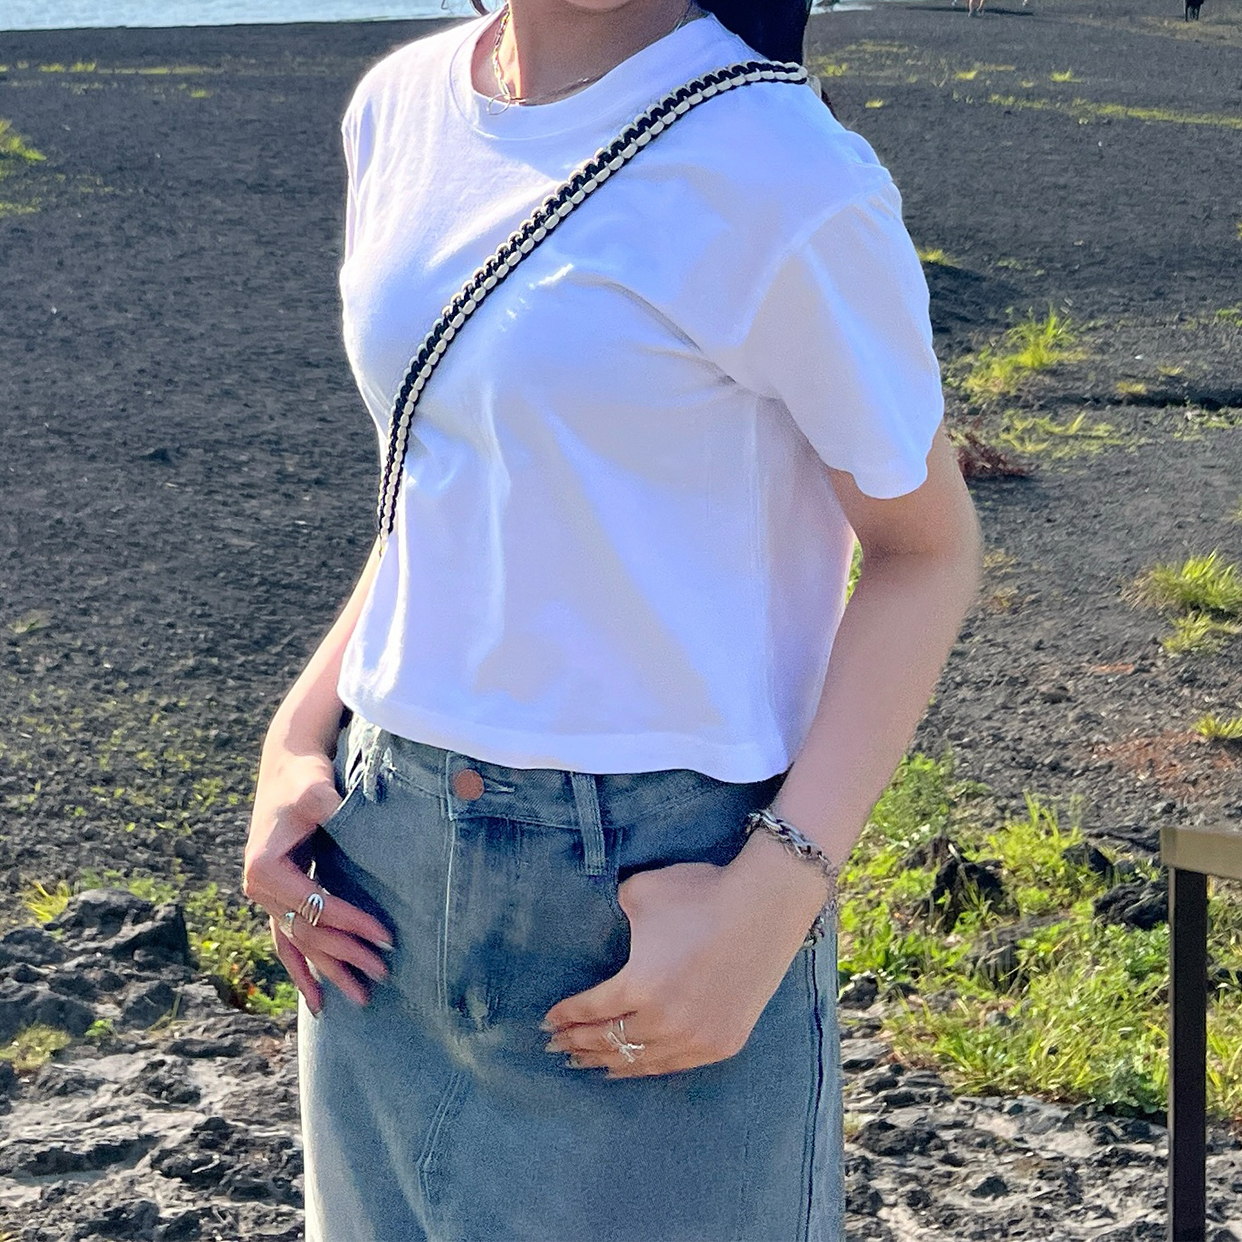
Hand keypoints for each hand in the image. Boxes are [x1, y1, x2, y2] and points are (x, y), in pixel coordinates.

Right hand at [242, 741, 391, 1013]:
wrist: (288, 765)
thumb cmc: (305, 776)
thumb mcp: (315, 788)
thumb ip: (326, 804)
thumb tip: (345, 818)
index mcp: (265, 869)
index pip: (316, 906)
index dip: (352, 922)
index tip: (387, 937)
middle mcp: (259, 890)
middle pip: (308, 933)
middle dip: (347, 956)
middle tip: (385, 974)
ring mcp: (266, 898)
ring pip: (299, 945)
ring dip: (329, 972)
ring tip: (361, 1000)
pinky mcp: (278, 897)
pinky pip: (287, 943)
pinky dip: (302, 970)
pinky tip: (317, 999)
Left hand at [542, 836, 827, 1077]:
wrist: (766, 904)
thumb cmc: (700, 893)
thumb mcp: (640, 893)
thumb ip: (612, 913)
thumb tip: (598, 919)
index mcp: (640, 986)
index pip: (591, 1011)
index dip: (565, 1017)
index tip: (547, 1021)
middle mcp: (665, 1021)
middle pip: (610, 1041)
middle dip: (578, 1044)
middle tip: (556, 1046)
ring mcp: (697, 1038)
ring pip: (641, 1061)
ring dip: (609, 1062)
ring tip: (587, 1062)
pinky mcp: (723, 1043)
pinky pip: (675, 1065)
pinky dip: (647, 1066)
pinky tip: (633, 1065)